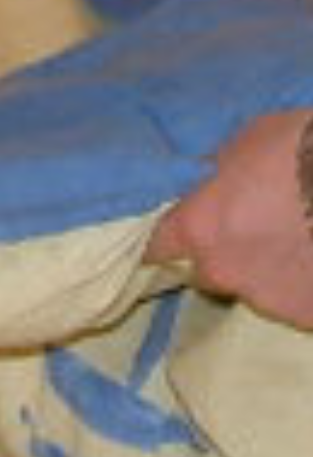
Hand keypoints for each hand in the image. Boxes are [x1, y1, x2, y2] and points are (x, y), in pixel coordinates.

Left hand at [146, 109, 312, 328]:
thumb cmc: (303, 149)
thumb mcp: (252, 140)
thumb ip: (222, 171)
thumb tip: (214, 180)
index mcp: (201, 228)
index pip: (159, 246)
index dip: (168, 238)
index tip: (177, 233)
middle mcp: (224, 271)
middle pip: (207, 268)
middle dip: (224, 250)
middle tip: (256, 224)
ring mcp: (267, 300)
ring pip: (253, 286)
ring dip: (266, 266)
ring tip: (296, 237)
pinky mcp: (305, 317)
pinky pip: (294, 300)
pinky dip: (301, 283)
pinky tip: (311, 257)